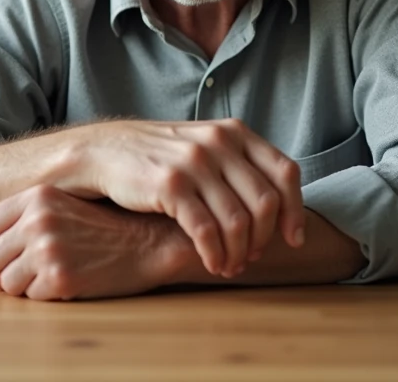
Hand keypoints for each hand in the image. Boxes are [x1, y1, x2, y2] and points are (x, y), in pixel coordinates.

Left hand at [0, 184, 181, 299]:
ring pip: (6, 283)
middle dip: (3, 273)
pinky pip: (31, 298)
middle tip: (28, 274)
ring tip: (53, 276)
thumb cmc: (107, 226)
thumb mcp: (65, 205)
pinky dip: (46, 296)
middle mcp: (38, 219)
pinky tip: (70, 282)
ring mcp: (48, 249)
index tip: (5, 256)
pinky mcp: (60, 277)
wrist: (149, 241)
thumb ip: (25, 215)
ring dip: (25, 287)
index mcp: (37, 196)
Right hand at [74, 119, 305, 278]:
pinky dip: (215, 254)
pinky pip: (207, 230)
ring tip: (230, 265)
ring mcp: (195, 162)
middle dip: (264, 238)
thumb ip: (238, 165)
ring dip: (239, 252)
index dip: (294, 209)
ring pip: (238, 221)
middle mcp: (219, 142)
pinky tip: (212, 263)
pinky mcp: (171, 185)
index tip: (293, 238)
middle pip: (265, 202)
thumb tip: (278, 207)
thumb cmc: (157, 157)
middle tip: (252, 257)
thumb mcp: (204, 146)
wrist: (103, 152)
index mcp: (234, 132)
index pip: (284, 172)